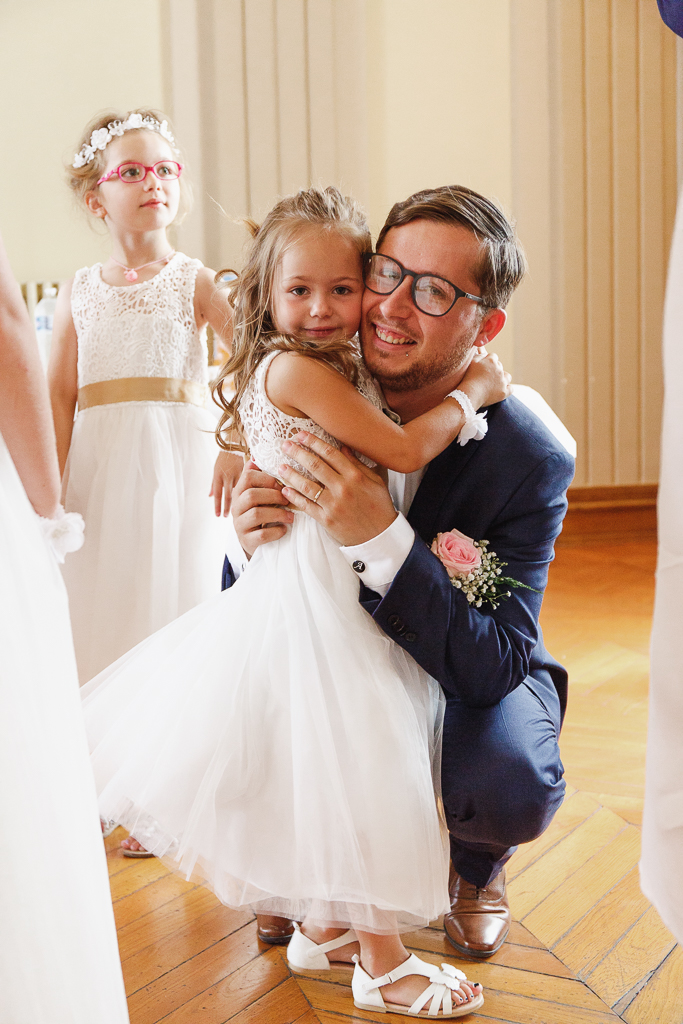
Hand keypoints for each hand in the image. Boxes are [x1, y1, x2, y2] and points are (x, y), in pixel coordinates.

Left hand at [210, 450, 244, 515]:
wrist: (233, 444)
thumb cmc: (224, 459)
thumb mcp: (217, 471)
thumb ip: (214, 484)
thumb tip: (210, 496)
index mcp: (218, 476)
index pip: (218, 494)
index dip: (218, 506)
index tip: (218, 515)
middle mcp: (227, 476)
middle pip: (227, 495)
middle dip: (227, 507)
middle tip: (227, 516)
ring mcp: (238, 474)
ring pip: (239, 490)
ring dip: (239, 501)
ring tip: (240, 510)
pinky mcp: (247, 471)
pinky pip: (248, 483)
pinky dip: (249, 491)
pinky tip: (252, 499)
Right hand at [232, 459, 293, 557]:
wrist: (253, 541)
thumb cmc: (260, 512)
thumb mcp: (259, 495)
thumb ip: (258, 479)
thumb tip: (255, 457)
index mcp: (239, 492)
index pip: (248, 477)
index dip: (267, 479)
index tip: (282, 484)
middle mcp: (236, 507)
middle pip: (251, 495)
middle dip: (273, 496)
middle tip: (288, 500)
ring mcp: (240, 525)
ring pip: (256, 514)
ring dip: (277, 514)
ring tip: (291, 516)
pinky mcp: (247, 540)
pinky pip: (261, 535)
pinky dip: (276, 531)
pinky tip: (285, 529)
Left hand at [279, 432, 397, 545]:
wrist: (380, 537)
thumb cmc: (379, 507)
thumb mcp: (376, 481)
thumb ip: (358, 464)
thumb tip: (343, 447)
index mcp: (355, 476)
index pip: (330, 454)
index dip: (313, 442)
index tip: (301, 435)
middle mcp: (343, 488)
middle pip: (315, 465)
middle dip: (298, 452)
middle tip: (285, 444)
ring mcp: (333, 505)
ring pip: (307, 485)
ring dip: (291, 474)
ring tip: (281, 466)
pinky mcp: (326, 520)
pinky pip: (306, 506)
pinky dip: (294, 497)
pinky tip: (285, 489)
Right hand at [459, 350, 511, 408]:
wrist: (470, 394)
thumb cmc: (468, 377)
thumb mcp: (471, 362)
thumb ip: (479, 355)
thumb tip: (484, 350)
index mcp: (492, 361)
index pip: (493, 357)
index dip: (488, 361)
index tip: (483, 366)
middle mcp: (499, 369)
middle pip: (500, 366)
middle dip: (494, 369)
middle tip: (486, 375)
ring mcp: (503, 381)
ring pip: (507, 376)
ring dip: (503, 377)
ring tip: (495, 382)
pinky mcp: (504, 392)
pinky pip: (510, 389)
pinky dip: (507, 388)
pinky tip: (502, 389)